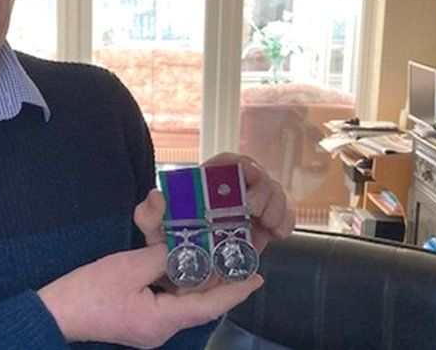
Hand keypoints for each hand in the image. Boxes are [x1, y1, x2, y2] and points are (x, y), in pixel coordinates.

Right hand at [37, 243, 261, 346]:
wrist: (56, 313)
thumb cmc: (87, 292)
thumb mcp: (126, 267)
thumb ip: (160, 257)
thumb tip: (182, 249)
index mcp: (161, 321)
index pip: (208, 306)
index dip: (234, 291)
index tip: (258, 277)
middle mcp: (160, 330)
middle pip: (199, 306)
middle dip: (220, 284)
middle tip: (239, 261)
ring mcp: (150, 329)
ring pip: (184, 304)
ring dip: (199, 283)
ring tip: (218, 260)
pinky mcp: (140, 322)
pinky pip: (168, 304)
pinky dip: (179, 286)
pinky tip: (184, 268)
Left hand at [136, 153, 295, 252]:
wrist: (186, 274)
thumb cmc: (169, 243)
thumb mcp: (154, 229)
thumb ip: (148, 214)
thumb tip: (156, 195)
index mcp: (209, 184)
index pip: (231, 162)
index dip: (243, 164)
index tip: (250, 175)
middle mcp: (234, 192)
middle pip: (260, 177)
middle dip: (264, 191)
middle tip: (257, 211)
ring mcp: (253, 208)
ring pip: (276, 195)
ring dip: (277, 207)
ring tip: (269, 226)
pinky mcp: (265, 226)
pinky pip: (284, 216)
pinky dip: (286, 221)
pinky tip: (278, 234)